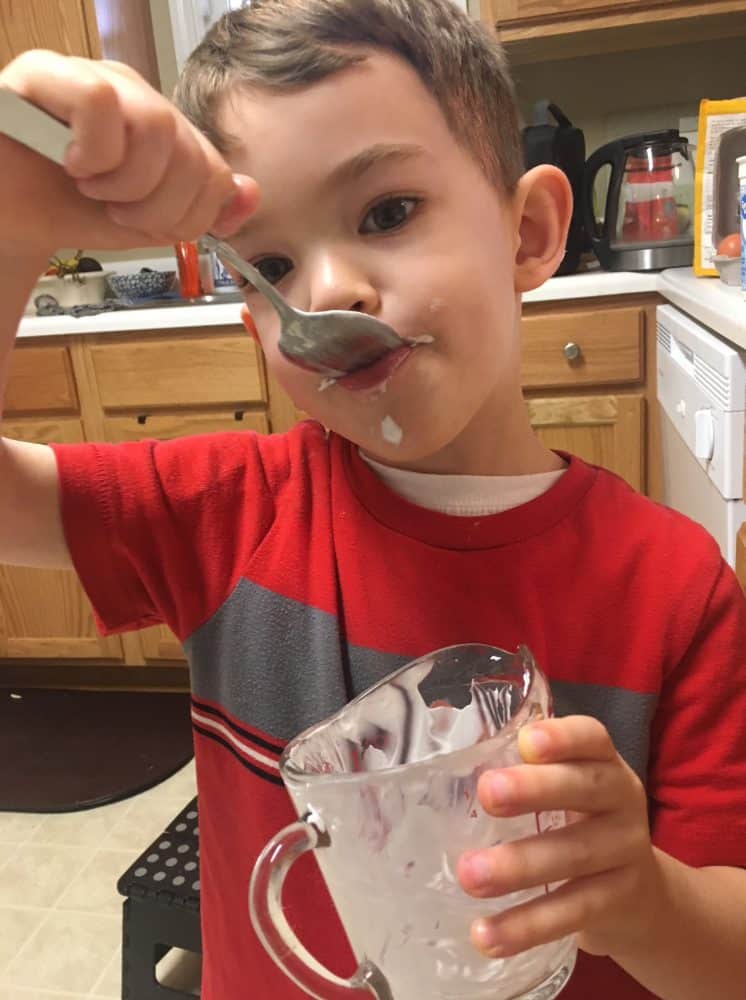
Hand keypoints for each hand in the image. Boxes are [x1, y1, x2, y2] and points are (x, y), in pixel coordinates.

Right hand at [0, 49, 258, 255]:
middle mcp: (132, 94)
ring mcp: (92, 78)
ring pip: (157, 126)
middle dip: (156, 207)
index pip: (215, 170)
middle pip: (190, 151)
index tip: (149, 225)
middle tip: (115, 210)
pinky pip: (100, 102)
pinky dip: (92, 152)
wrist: (8, 218)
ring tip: (91, 188)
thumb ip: (200, 211)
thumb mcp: (145, 223)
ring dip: (124, 183)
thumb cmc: (67, 209)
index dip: (190, 214)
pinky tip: (69, 163)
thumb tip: (250, 192)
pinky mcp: (45, 74)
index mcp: (163, 127)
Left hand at [456, 716, 663, 960]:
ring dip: (519, 866)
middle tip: (487, 793)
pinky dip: (527, 926)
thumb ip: (523, 774)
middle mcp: (622, 800)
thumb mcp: (564, 790)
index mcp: (603, 762)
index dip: (562, 737)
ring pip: (574, 856)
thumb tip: (443, 770)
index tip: (526, 742)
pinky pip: (572, 912)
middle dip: (535, 790)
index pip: (591, 737)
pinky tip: (487, 935)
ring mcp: (626, 852)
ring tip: (470, 876)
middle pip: (584, 788)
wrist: (640, 895)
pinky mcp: (619, 902)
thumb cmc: (578, 823)